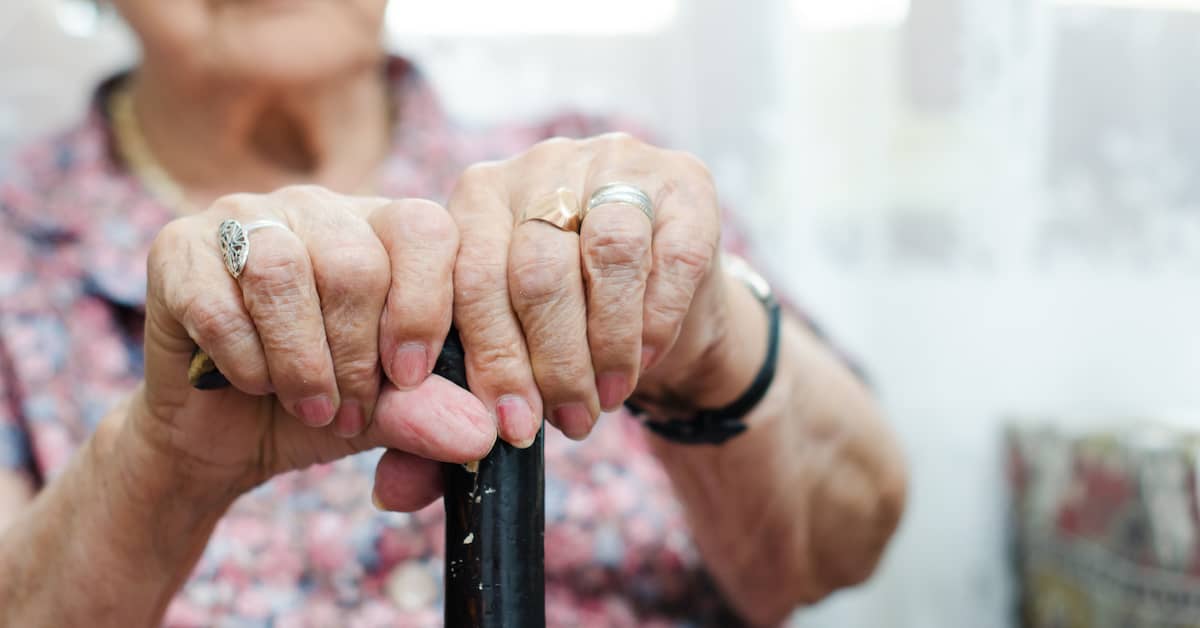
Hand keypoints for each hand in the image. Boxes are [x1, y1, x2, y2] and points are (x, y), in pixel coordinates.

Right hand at [137, 186, 494, 509]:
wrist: (222, 438)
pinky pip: (218, 301)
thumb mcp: (388, 416)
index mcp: (384, 228)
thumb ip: (432, 414)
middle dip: (356, 356)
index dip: (424, 309)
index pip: (426, 229)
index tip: (409, 378)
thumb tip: (480, 436)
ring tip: (309, 405)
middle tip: (348, 411)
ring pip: (284, 270)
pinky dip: (245, 361)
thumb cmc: (323, 408)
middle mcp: (319, 207)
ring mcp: (245, 216)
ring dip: (301, 361)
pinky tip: (252, 384)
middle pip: (355, 262)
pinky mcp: (178, 247)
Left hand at [449, 133, 739, 444]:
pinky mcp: (686, 183)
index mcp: (478, 195)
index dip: (483, 355)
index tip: (495, 424)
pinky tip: (640, 364)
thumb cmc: (566, 328)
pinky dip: (653, 323)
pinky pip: (672, 258)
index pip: (467, 271)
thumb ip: (448, 407)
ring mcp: (617, 163)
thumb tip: (392, 490)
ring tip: (600, 404)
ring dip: (603, 346)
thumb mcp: (505, 355)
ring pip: (606, 254)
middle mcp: (542, 165)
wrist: (661, 299)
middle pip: (535, 268)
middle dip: (544, 365)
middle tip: (554, 427)